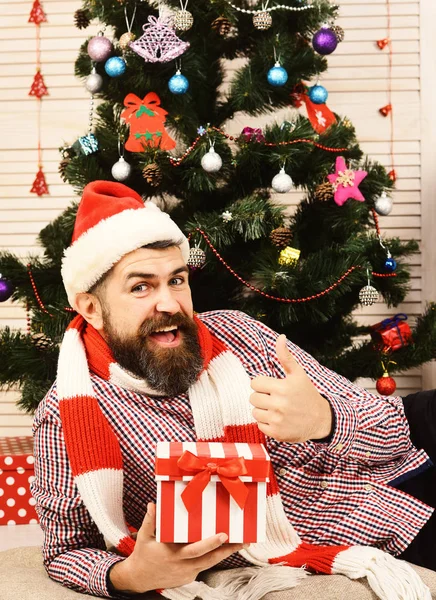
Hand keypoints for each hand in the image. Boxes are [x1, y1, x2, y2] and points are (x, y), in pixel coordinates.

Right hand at [109, 503, 243, 593]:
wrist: (139, 578)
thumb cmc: (143, 554)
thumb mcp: (144, 536)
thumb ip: (150, 520)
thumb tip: (153, 504)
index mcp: (173, 554)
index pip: (196, 549)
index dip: (210, 543)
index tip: (224, 535)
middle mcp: (183, 565)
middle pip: (210, 559)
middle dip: (227, 550)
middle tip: (243, 540)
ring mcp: (187, 573)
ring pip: (210, 563)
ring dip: (226, 554)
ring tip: (241, 544)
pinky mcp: (189, 577)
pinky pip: (204, 567)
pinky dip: (215, 558)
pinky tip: (225, 549)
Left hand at [250, 335, 332, 442]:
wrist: (321, 419)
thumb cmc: (306, 394)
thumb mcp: (298, 374)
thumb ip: (286, 356)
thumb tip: (281, 337)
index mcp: (282, 387)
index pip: (254, 383)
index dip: (262, 384)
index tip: (273, 387)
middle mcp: (279, 404)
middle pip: (253, 397)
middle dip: (262, 397)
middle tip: (275, 398)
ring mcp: (277, 420)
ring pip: (255, 412)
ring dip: (263, 410)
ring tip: (277, 409)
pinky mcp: (277, 433)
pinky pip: (260, 425)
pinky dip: (266, 423)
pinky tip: (279, 419)